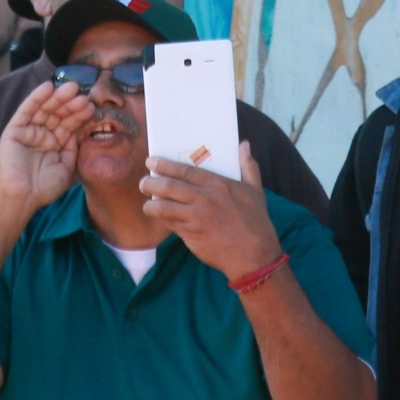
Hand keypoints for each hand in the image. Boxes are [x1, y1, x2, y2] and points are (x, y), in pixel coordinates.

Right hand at [0, 81, 91, 216]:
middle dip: (71, 104)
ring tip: (72, 88)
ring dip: (57, 98)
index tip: (92, 107)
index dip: (79, 115)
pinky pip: (26, 110)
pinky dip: (36, 97)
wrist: (21, 198)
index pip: (68, 124)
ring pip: (44, 109)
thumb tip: (80, 131)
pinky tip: (47, 87)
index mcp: (54, 144)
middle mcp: (42, 135)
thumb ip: (73, 148)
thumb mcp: (66, 167)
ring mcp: (28, 131)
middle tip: (84, 96)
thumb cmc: (43, 188)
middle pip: (58, 114)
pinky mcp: (14, 130)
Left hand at [143, 144, 282, 281]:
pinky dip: (164, 220)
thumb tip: (244, 145)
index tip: (152, 162)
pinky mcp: (190, 235)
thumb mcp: (255, 190)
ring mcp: (195, 218)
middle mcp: (203, 199)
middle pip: (168, 186)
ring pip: (163, 207)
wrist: (253, 254)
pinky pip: (170, 224)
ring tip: (148, 204)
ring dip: (151, 205)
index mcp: (217, 184)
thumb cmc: (255, 221)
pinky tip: (162, 218)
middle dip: (150, 183)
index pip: (184, 171)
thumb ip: (248, 166)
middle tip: (143, 182)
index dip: (164, 165)